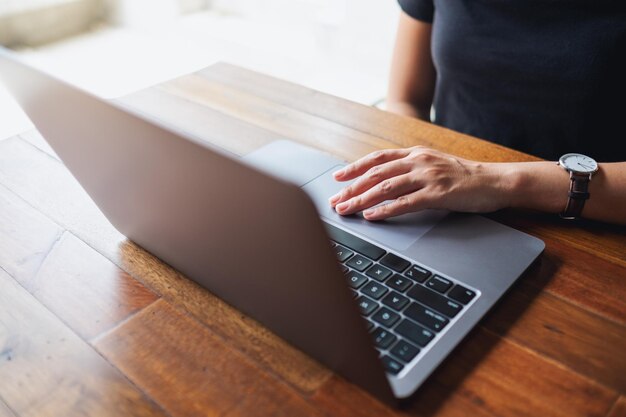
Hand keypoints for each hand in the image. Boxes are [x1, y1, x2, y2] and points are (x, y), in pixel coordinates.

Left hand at [329, 147, 514, 219]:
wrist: (494, 181)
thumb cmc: (464, 177)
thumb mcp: (434, 165)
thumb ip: (411, 168)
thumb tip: (385, 180)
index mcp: (416, 153)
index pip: (378, 158)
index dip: (355, 168)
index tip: (337, 177)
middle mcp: (418, 161)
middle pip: (376, 173)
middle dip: (351, 188)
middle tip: (334, 200)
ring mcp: (427, 176)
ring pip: (386, 187)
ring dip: (362, 199)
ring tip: (346, 209)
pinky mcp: (437, 194)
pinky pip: (405, 203)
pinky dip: (385, 210)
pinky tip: (371, 216)